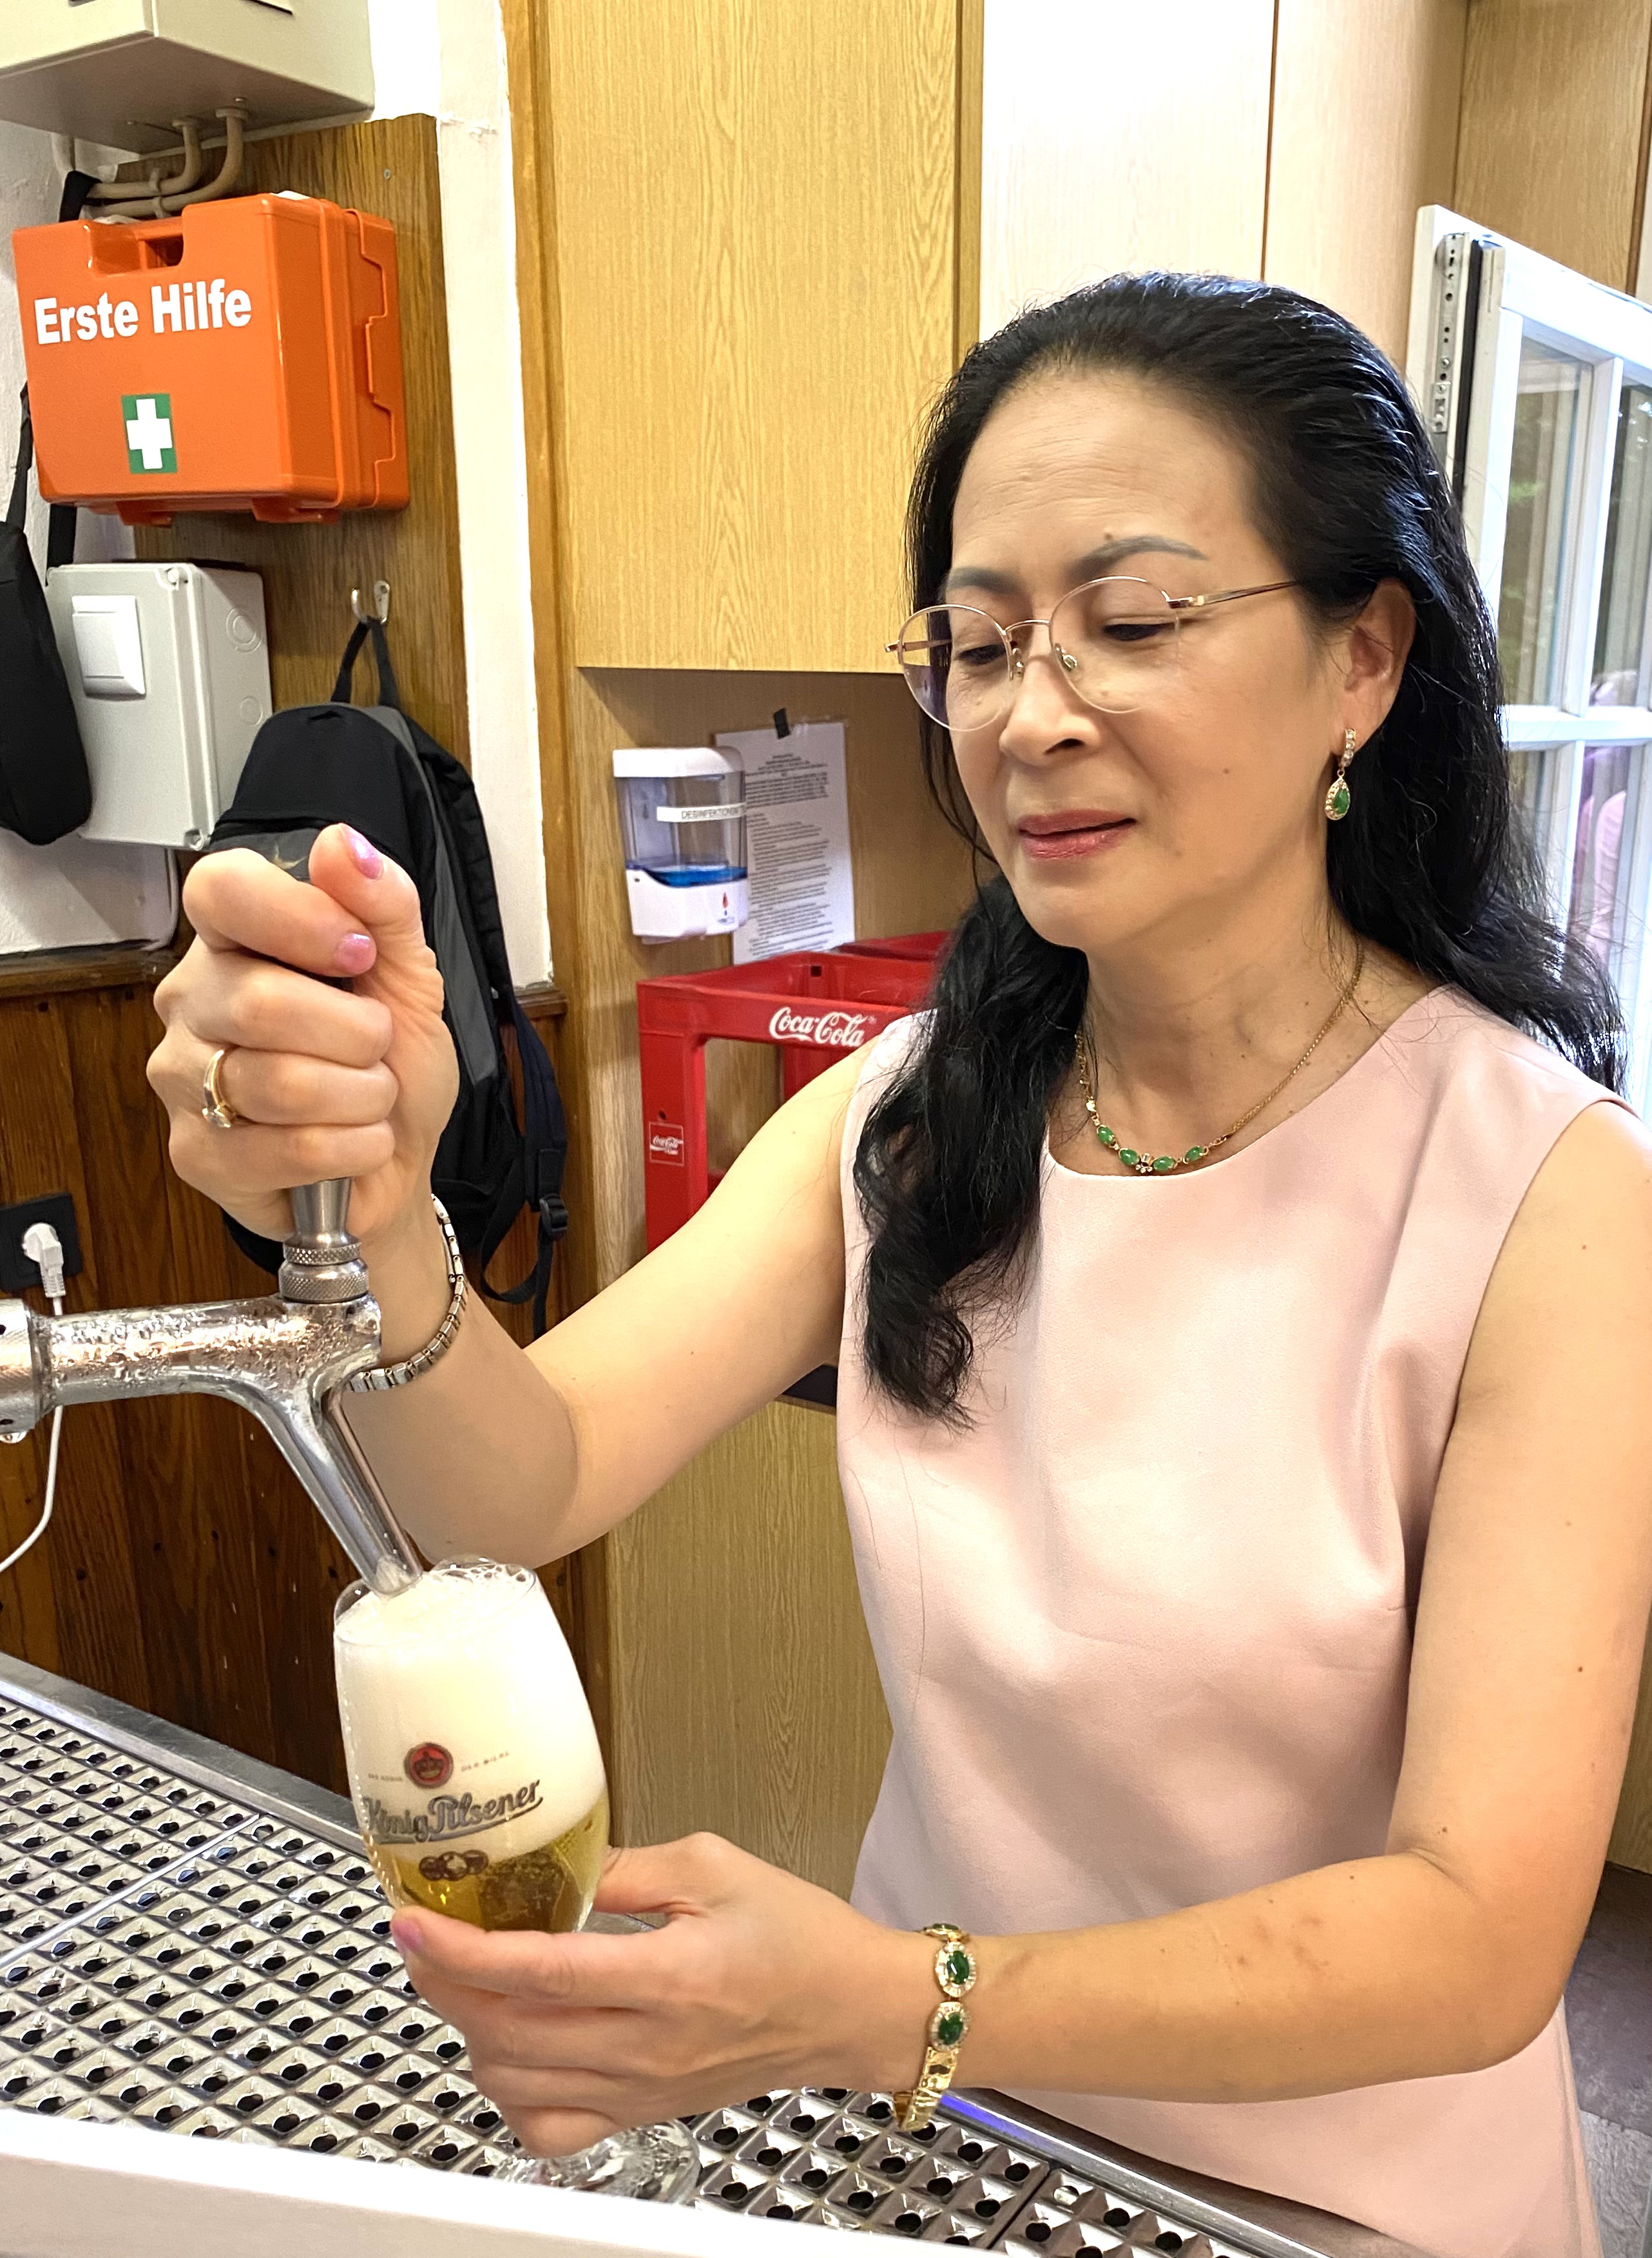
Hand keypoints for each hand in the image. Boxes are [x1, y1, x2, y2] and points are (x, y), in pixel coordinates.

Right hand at [148, 825, 457, 1249]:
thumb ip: (383, 904)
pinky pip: (288, 1148)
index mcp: (235, 939)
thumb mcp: (409, 974)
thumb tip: (342, 845)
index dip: (297, 919)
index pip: (221, 891)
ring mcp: (181, 1079)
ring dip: (360, 1096)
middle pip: (259, 1002)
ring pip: (278, 1083)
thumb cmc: (389, 1062)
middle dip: (355, 1034)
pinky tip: (353, 1143)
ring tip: (368, 1098)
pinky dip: (351, 1148)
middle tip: (376, 1047)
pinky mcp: (194, 1154)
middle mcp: (191, 1000)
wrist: (393, 1160)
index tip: (358, 953)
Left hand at [388, 1833, 933, 2156]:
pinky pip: (549, 2130)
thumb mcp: (712, 1866)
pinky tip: (510, 2048)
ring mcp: (640, 2090)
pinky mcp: (641, 2112)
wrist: (852, 2008)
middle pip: (507, 2032)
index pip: (536, 1973)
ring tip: (464, 1979)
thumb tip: (548, 1862)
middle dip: (446, 1983)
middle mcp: (649, 2047)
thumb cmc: (799, 1936)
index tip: (414, 1921)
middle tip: (427, 1936)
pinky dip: (511, 2094)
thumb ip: (621, 1866)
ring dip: (471, 2031)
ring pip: (515, 2083)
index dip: (461, 1950)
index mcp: (671, 1977)